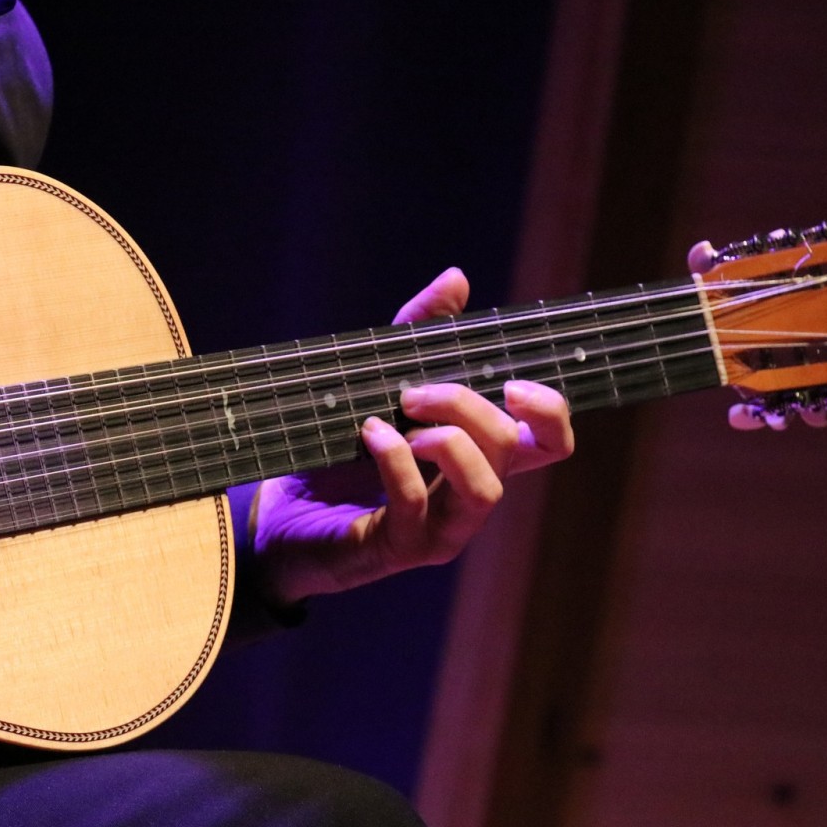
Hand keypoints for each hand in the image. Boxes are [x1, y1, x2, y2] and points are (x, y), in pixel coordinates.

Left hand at [249, 268, 573, 607]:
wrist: (276, 516)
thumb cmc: (332, 455)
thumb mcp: (373, 382)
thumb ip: (415, 333)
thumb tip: (457, 279)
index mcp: (473, 459)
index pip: (546, 445)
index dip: (550, 414)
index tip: (513, 382)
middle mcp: (465, 497)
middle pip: (513, 451)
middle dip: (469, 405)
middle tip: (414, 390)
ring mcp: (437, 530)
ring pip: (484, 491)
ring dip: (449, 441)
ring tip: (402, 416)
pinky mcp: (396, 548)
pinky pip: (416, 506)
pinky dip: (397, 462)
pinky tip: (371, 435)